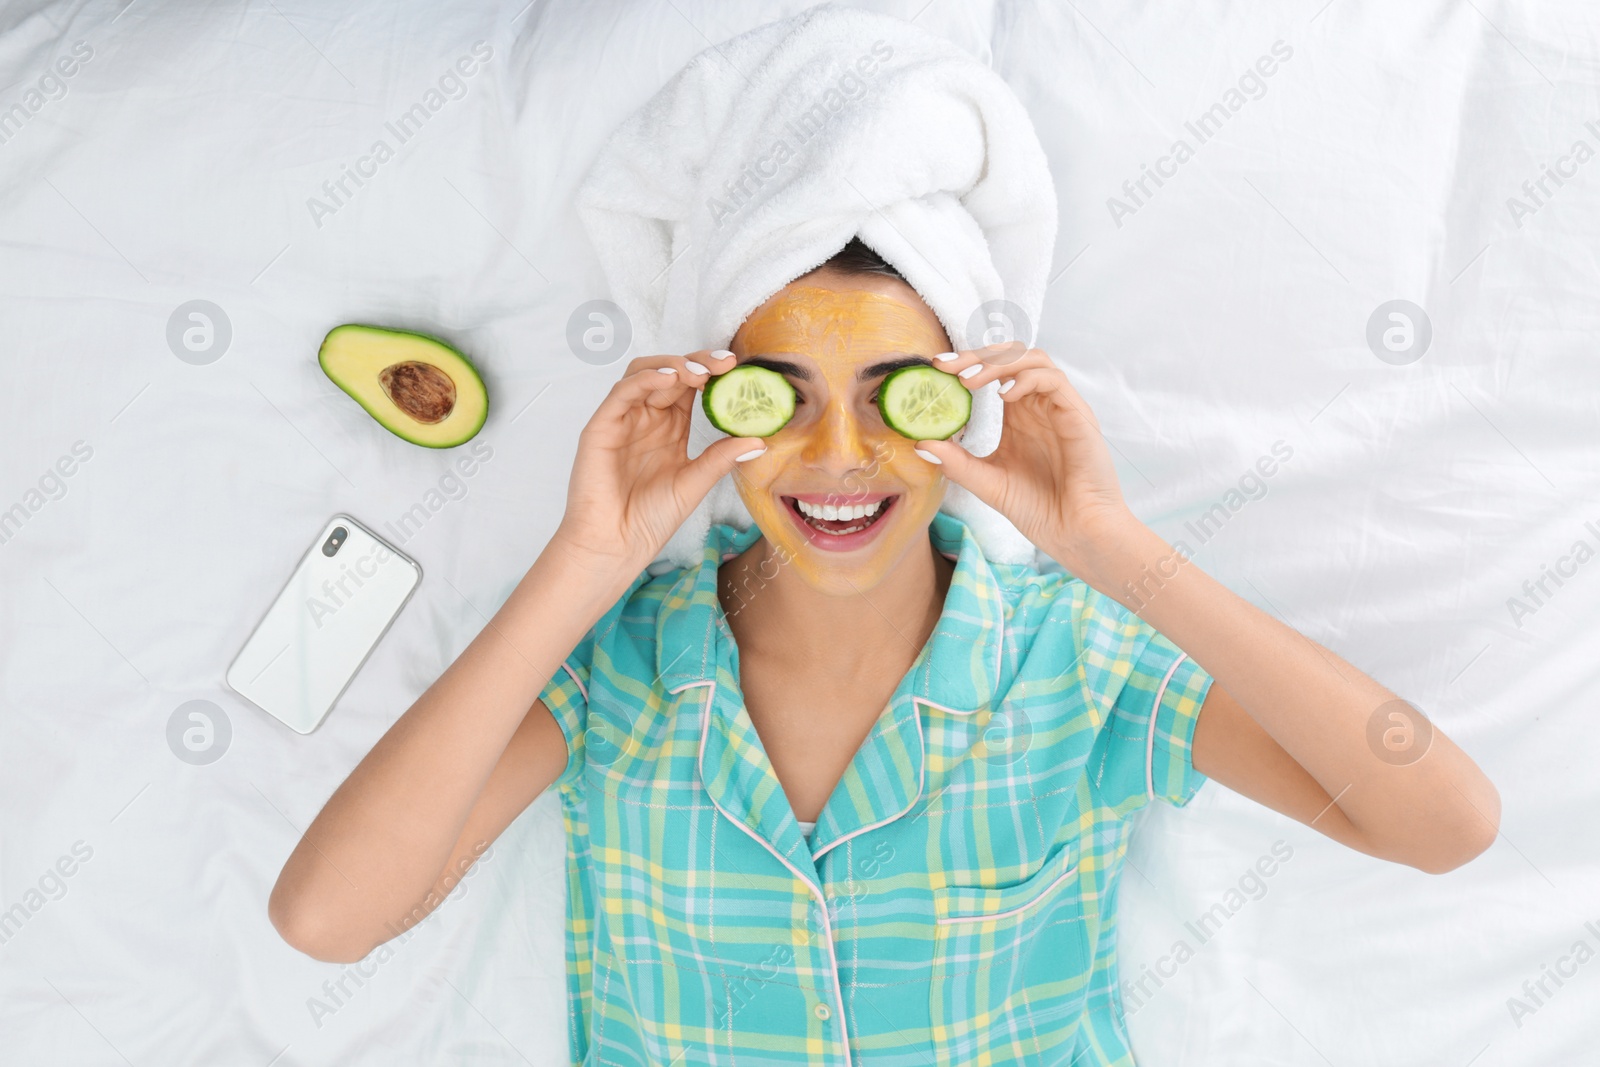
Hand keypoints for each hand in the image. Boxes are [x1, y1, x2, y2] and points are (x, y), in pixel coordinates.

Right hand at [552, 349, 766, 576]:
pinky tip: (670, 378)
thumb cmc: (650, 518)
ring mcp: (623, 419)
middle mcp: (647, 417)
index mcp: (671, 427)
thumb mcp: (695, 483)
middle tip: (726, 364)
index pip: (691, 386)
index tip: (738, 369)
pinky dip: (646, 378)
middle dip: (699, 363)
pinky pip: (623, 392)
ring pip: (644, 373)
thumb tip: (759, 440)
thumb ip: (720, 458)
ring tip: (700, 373)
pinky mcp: (601, 426)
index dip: (712, 373)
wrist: (617, 544)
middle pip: (670, 372)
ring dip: (673, 365)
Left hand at [911, 344, 1135, 574]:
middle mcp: (1039, 405)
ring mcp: (1060, 408)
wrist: (1075, 534)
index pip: (994, 371)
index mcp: (1019, 415)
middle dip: (977, 355)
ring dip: (999, 363)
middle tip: (945, 366)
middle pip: (1011, 355)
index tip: (935, 367)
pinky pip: (1054, 381)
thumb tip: (921, 445)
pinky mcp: (1078, 416)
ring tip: (969, 381)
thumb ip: (958, 463)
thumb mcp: (988, 483)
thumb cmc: (1040, 509)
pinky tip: (1004, 396)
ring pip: (1033, 359)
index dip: (966, 363)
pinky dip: (1027, 379)